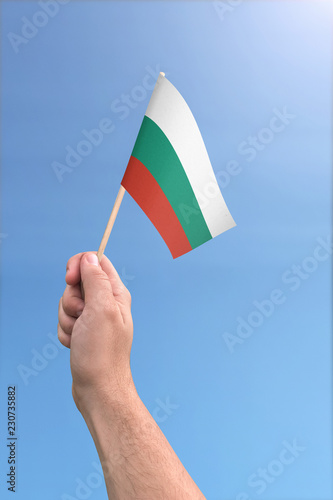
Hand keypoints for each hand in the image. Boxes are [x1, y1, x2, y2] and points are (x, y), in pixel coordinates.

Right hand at [58, 252, 134, 414]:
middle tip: (81, 316)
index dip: (79, 265)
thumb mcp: (101, 309)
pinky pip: (65, 322)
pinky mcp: (84, 332)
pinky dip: (66, 333)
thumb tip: (89, 257)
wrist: (98, 389)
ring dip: (67, 320)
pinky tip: (75, 345)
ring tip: (79, 335)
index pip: (96, 262)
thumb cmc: (103, 352)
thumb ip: (95, 280)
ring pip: (68, 304)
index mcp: (116, 293)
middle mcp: (107, 303)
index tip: (71, 280)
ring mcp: (94, 318)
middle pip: (78, 284)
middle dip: (70, 300)